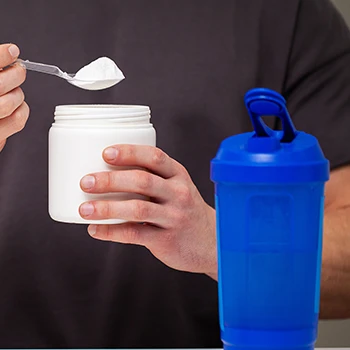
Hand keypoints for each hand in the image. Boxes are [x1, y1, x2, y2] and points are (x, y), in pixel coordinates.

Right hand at [0, 43, 27, 151]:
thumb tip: (6, 57)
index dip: (0, 56)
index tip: (12, 51)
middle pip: (0, 85)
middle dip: (15, 74)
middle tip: (18, 69)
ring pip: (12, 104)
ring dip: (18, 93)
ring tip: (15, 89)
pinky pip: (17, 122)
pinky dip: (22, 110)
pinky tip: (17, 106)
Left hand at [79, 145, 217, 277]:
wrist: (212, 241)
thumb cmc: (185, 210)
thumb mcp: (177, 188)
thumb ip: (152, 179)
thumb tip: (106, 173)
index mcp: (178, 175)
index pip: (155, 157)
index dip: (130, 152)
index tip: (105, 153)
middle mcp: (178, 193)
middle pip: (142, 181)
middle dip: (111, 180)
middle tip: (86, 181)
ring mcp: (174, 217)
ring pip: (137, 209)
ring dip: (107, 208)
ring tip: (84, 208)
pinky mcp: (166, 240)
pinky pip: (135, 234)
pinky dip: (111, 232)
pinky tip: (95, 230)